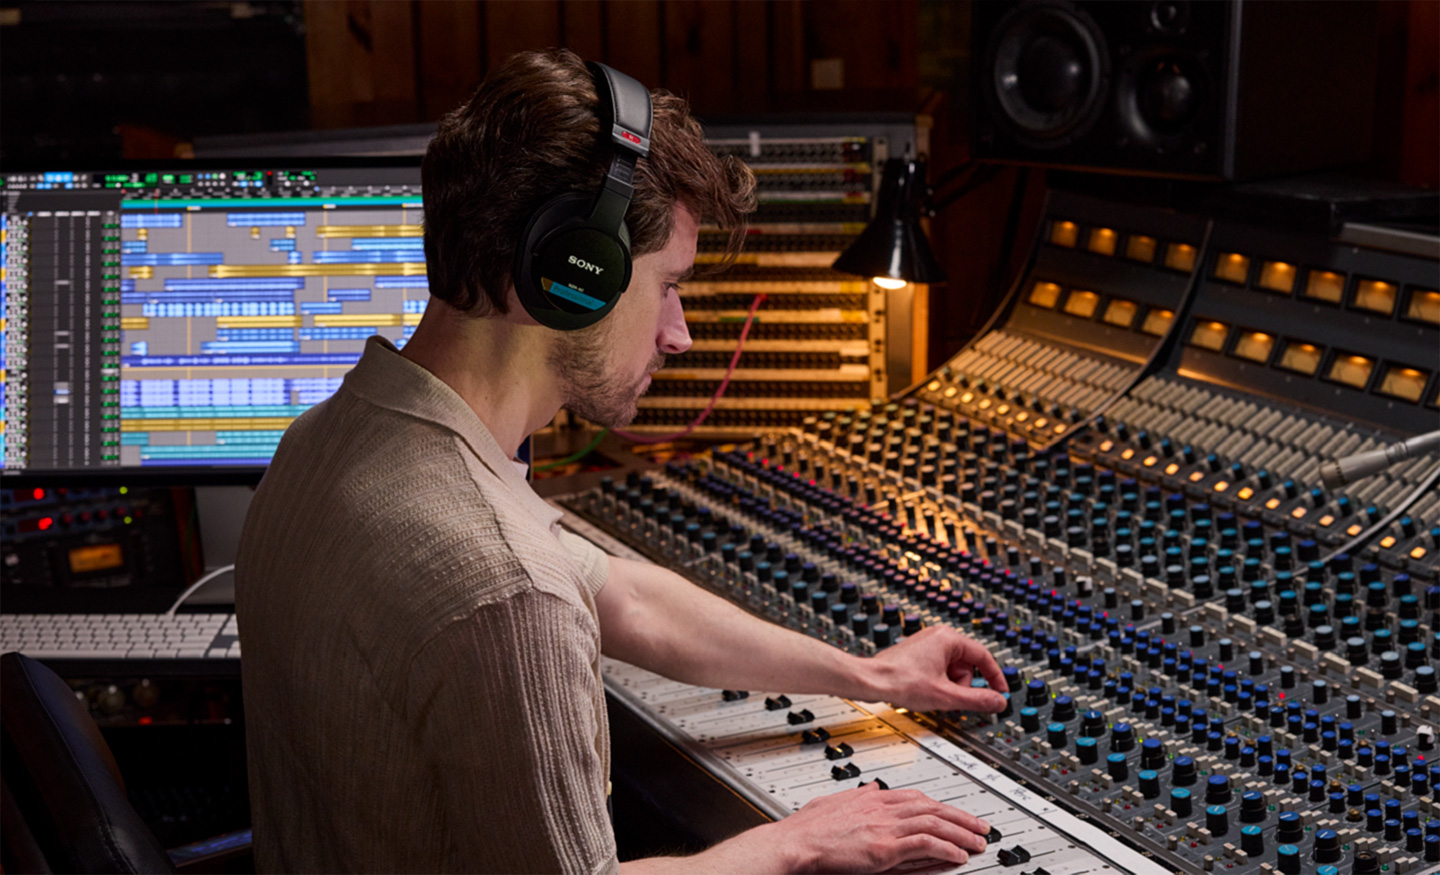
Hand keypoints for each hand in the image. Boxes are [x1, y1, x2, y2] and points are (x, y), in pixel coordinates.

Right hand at [765, 783, 990, 872]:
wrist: (795, 843)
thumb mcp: (835, 801)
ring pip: (934, 824)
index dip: (940, 804)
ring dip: (960, 834)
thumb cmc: (807, 829)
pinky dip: (945, 849)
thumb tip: (872, 788)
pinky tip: (958, 856)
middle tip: (980, 826)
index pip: (916, 797)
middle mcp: (882, 808)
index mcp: (872, 798)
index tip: (955, 811)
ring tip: (977, 843)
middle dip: (960, 817)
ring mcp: (885, 827)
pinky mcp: (885, 847)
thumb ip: (858, 795)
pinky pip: (924, 844)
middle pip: (932, 808)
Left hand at [863, 626, 1008, 712]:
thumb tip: (998, 702)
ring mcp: (926, 646)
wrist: (870, 681)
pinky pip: (939, 671)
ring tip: (932, 695)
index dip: (995, 677)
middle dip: (962, 686)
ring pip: (952, 671)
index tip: (1001, 692)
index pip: (984, 656)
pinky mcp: (918, 655)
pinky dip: (937, 684)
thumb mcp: (946, 695)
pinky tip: (925, 692)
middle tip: (950, 698)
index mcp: (948, 638)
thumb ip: (977, 699)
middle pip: (967, 666)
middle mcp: (938, 637)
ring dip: (949, 687)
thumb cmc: (900, 680)